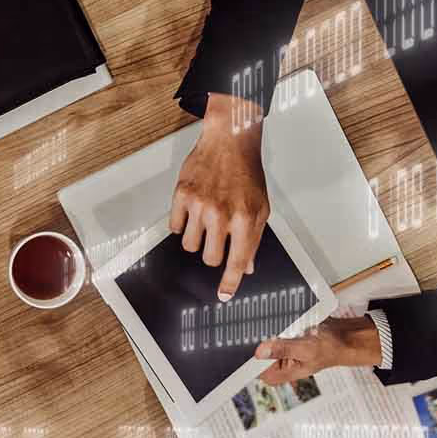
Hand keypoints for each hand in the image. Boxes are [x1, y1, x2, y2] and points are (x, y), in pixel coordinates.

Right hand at [169, 92, 268, 299]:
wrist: (229, 142)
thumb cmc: (246, 173)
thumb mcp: (260, 206)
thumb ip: (253, 238)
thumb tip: (248, 266)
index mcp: (246, 218)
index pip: (238, 260)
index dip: (229, 282)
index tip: (223, 295)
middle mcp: (222, 213)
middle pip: (209, 257)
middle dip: (213, 253)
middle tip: (217, 237)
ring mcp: (200, 205)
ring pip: (190, 245)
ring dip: (197, 239)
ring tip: (206, 220)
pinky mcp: (182, 196)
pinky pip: (176, 227)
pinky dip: (183, 224)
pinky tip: (193, 210)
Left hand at [254, 315, 381, 384]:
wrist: (344, 337)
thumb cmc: (331, 348)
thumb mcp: (306, 349)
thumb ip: (282, 349)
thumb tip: (259, 351)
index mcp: (277, 374)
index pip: (249, 367)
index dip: (244, 353)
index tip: (238, 340)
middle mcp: (275, 365)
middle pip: (252, 351)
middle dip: (254, 338)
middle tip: (255, 325)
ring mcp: (278, 352)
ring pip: (260, 339)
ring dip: (263, 328)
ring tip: (270, 321)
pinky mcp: (281, 340)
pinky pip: (269, 331)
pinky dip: (272, 323)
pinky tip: (275, 318)